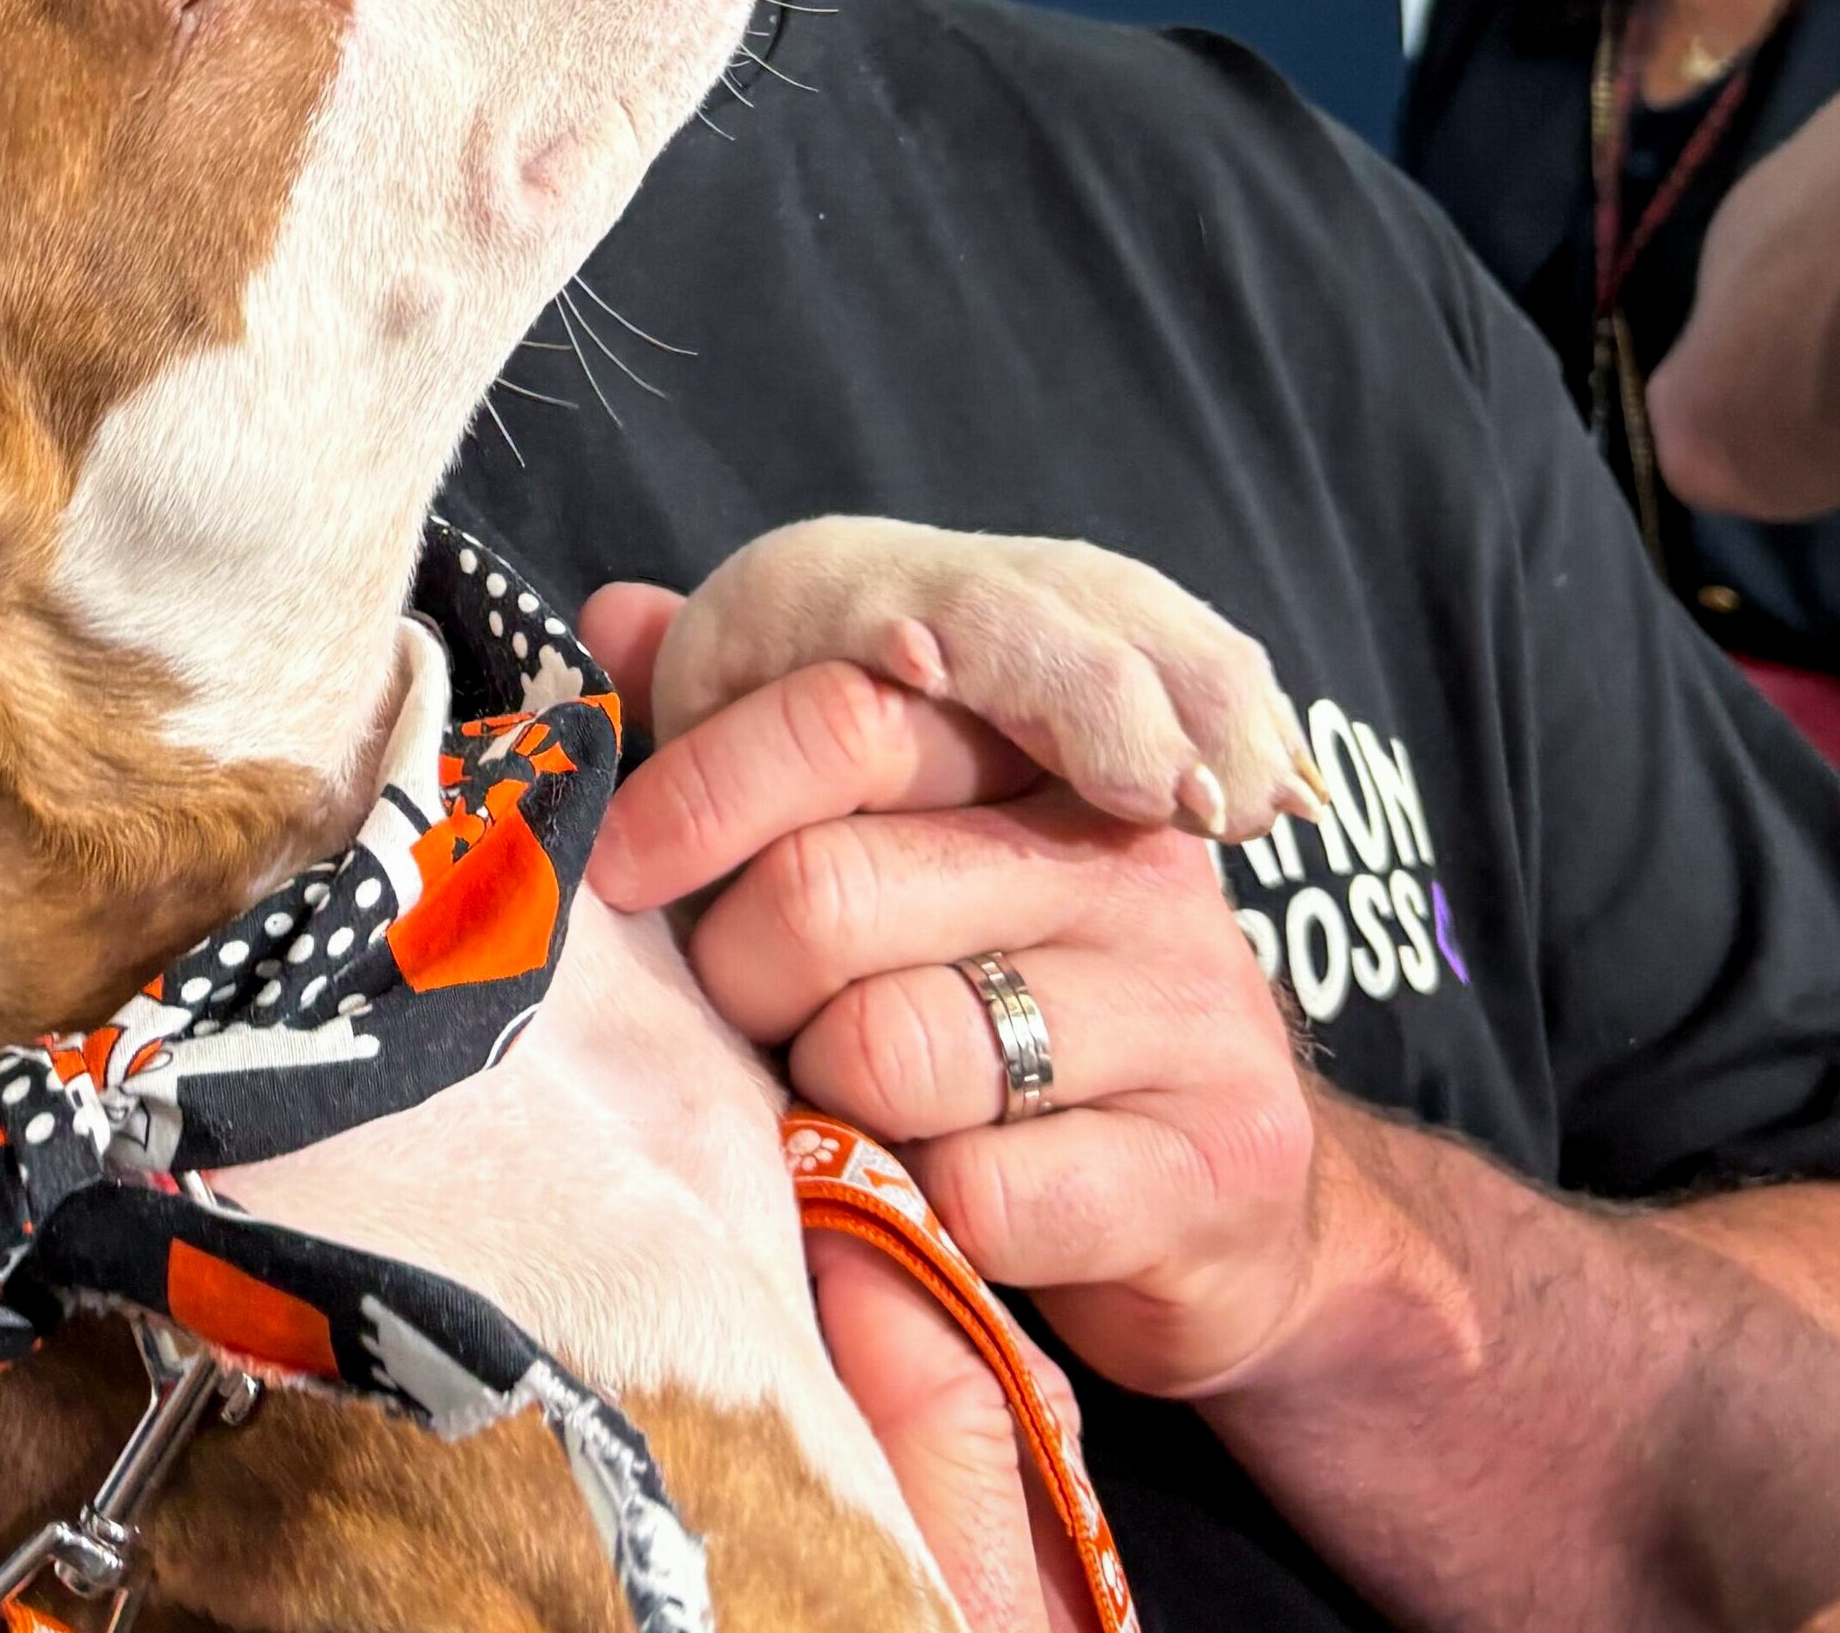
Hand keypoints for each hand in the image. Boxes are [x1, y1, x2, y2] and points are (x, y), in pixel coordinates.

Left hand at [583, 580, 1328, 1406]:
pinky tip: (928, 1210)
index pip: (845, 718)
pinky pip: (980, 1193)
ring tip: (847, 1111)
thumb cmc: (1002, 1013)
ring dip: (825, 1104)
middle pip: (827, 891)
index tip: (616, 870)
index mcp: (1042, 757)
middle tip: (751, 1024)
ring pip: (890, 1047)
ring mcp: (1186, 1003)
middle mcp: (1127, 856)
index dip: (699, 792)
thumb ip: (757, 740)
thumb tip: (621, 618)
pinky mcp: (1212, 1161)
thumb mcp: (889, 862)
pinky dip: (914, 1222)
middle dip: (741, 977)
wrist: (1222, 1217)